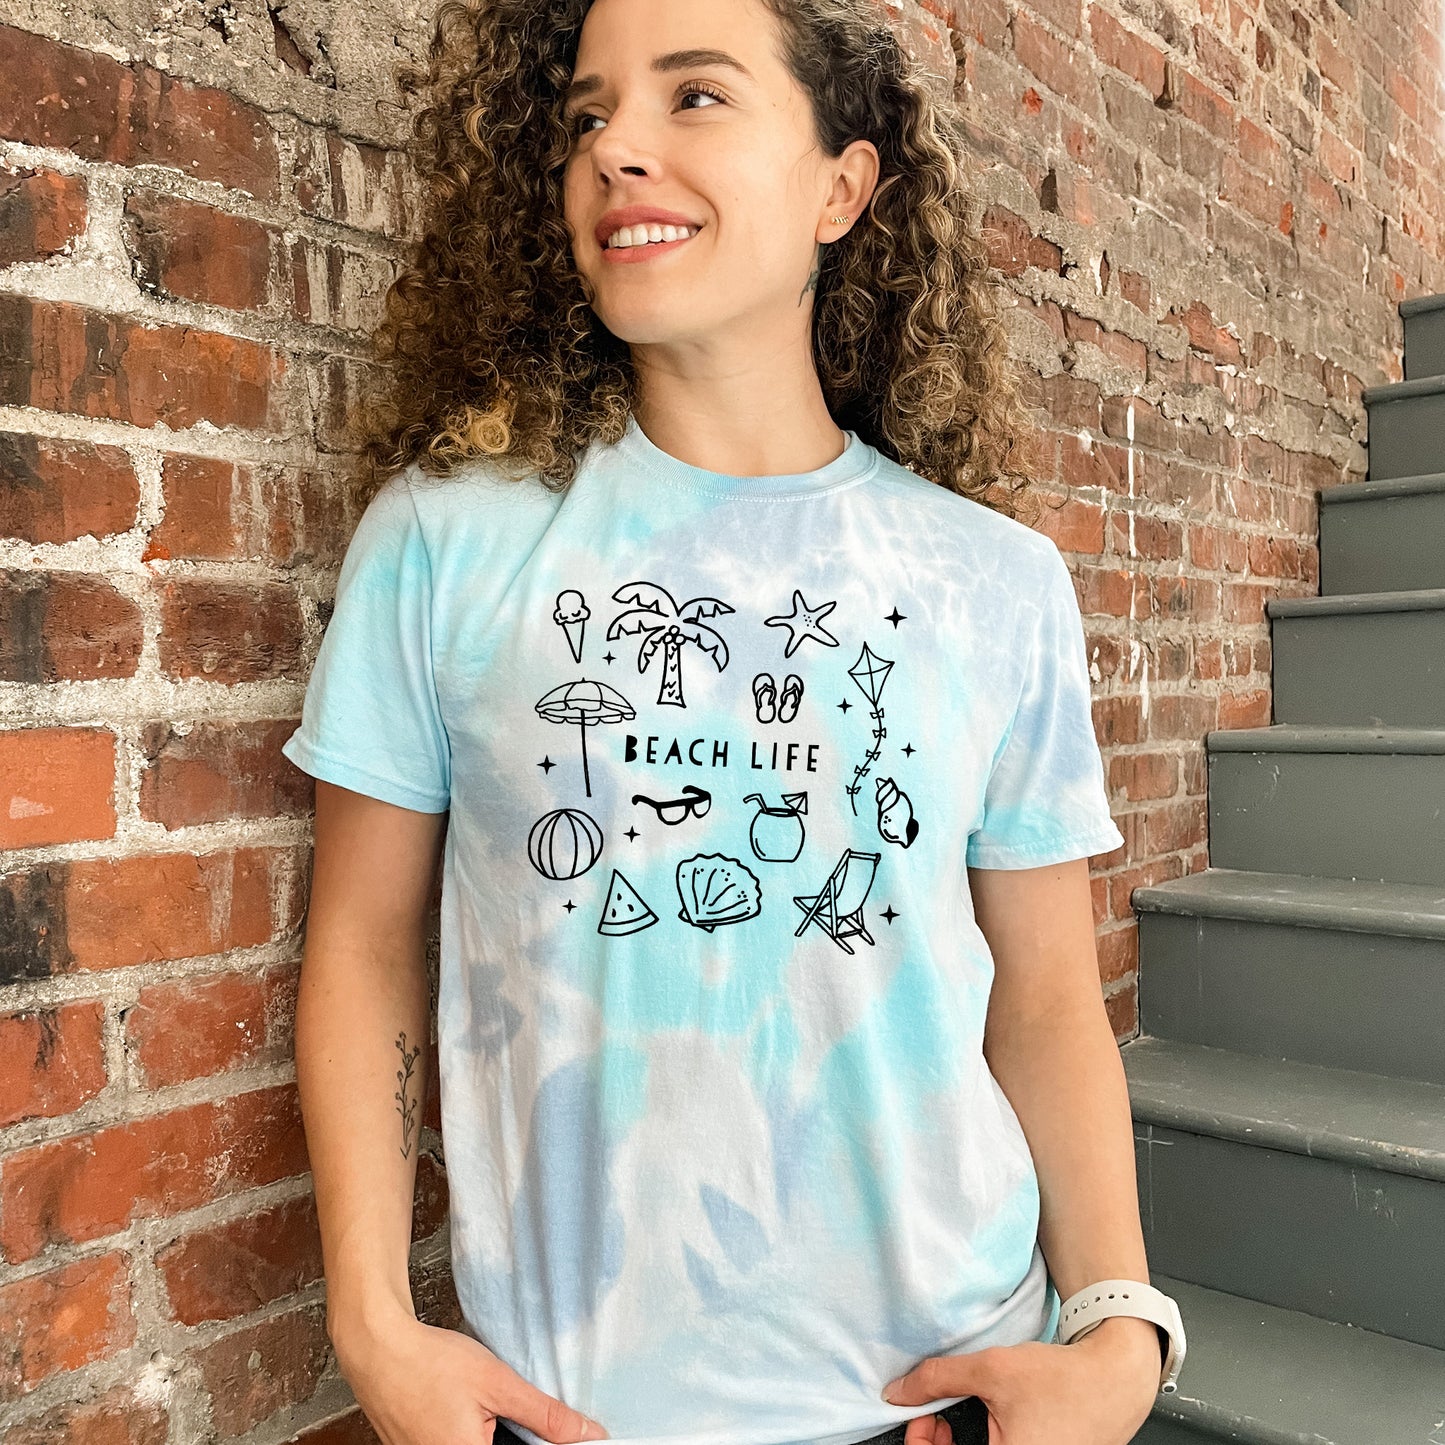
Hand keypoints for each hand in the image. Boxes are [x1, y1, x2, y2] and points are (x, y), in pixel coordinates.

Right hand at [331, 1304, 608, 1444]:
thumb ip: (546, 1415)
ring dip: (494, 1433)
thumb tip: (590, 1435)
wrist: (378, 1348)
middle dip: (516, 1436)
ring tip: (481, 1406)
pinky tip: (466, 1409)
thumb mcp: (498, 1384)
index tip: (545, 1429)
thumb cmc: (431, 1363)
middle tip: (504, 1408)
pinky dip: (471, 1432)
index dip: (540, 1442)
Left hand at [881, 1315, 1161, 1444]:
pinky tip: (981, 1422)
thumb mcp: (993, 1369)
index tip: (918, 1419)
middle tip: (932, 1414)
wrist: (1115, 1379)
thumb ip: (938, 1380)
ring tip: (955, 1413)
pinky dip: (982, 1444)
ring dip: (959, 1444)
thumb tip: (899, 1392)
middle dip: (937, 1443)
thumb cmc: (1065, 1380)